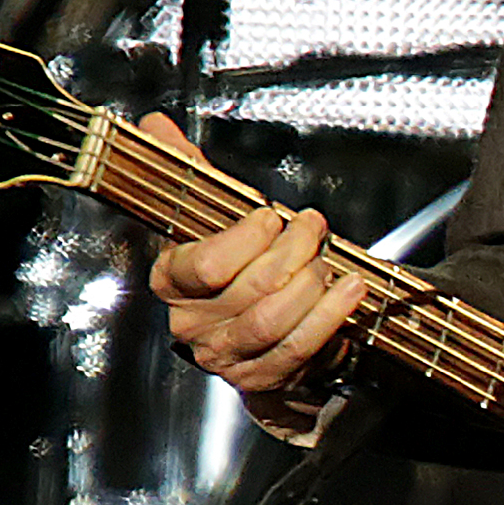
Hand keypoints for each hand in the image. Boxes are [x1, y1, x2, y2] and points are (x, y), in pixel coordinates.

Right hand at [141, 115, 370, 427]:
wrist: (246, 334)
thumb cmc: (231, 267)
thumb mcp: (208, 216)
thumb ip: (187, 172)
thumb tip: (154, 127)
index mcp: (173, 280)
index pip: (206, 264)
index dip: (246, 238)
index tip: (271, 216)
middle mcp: (193, 323)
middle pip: (250, 288)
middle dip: (294, 251)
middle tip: (314, 227)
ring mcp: (227, 355)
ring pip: (273, 320)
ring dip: (312, 283)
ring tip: (329, 258)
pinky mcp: (261, 377)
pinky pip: (297, 349)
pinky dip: (329, 317)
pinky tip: (348, 290)